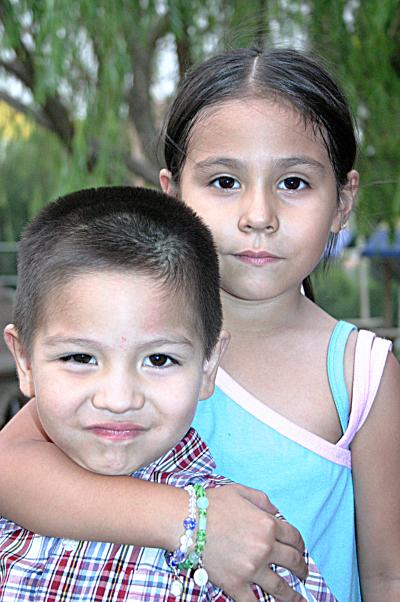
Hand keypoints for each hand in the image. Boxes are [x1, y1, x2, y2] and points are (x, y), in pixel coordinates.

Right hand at [204, 484, 306, 600]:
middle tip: (303, 574)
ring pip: (280, 588)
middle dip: (302, 569)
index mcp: (268, 525)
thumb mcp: (241, 491)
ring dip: (293, 596)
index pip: (295, 538)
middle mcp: (264, 548)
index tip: (301, 551)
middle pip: (293, 562)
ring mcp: (251, 569)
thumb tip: (277, 512)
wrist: (185, 522)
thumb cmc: (211, 504)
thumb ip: (263, 501)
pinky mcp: (235, 585)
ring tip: (298, 599)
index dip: (301, 545)